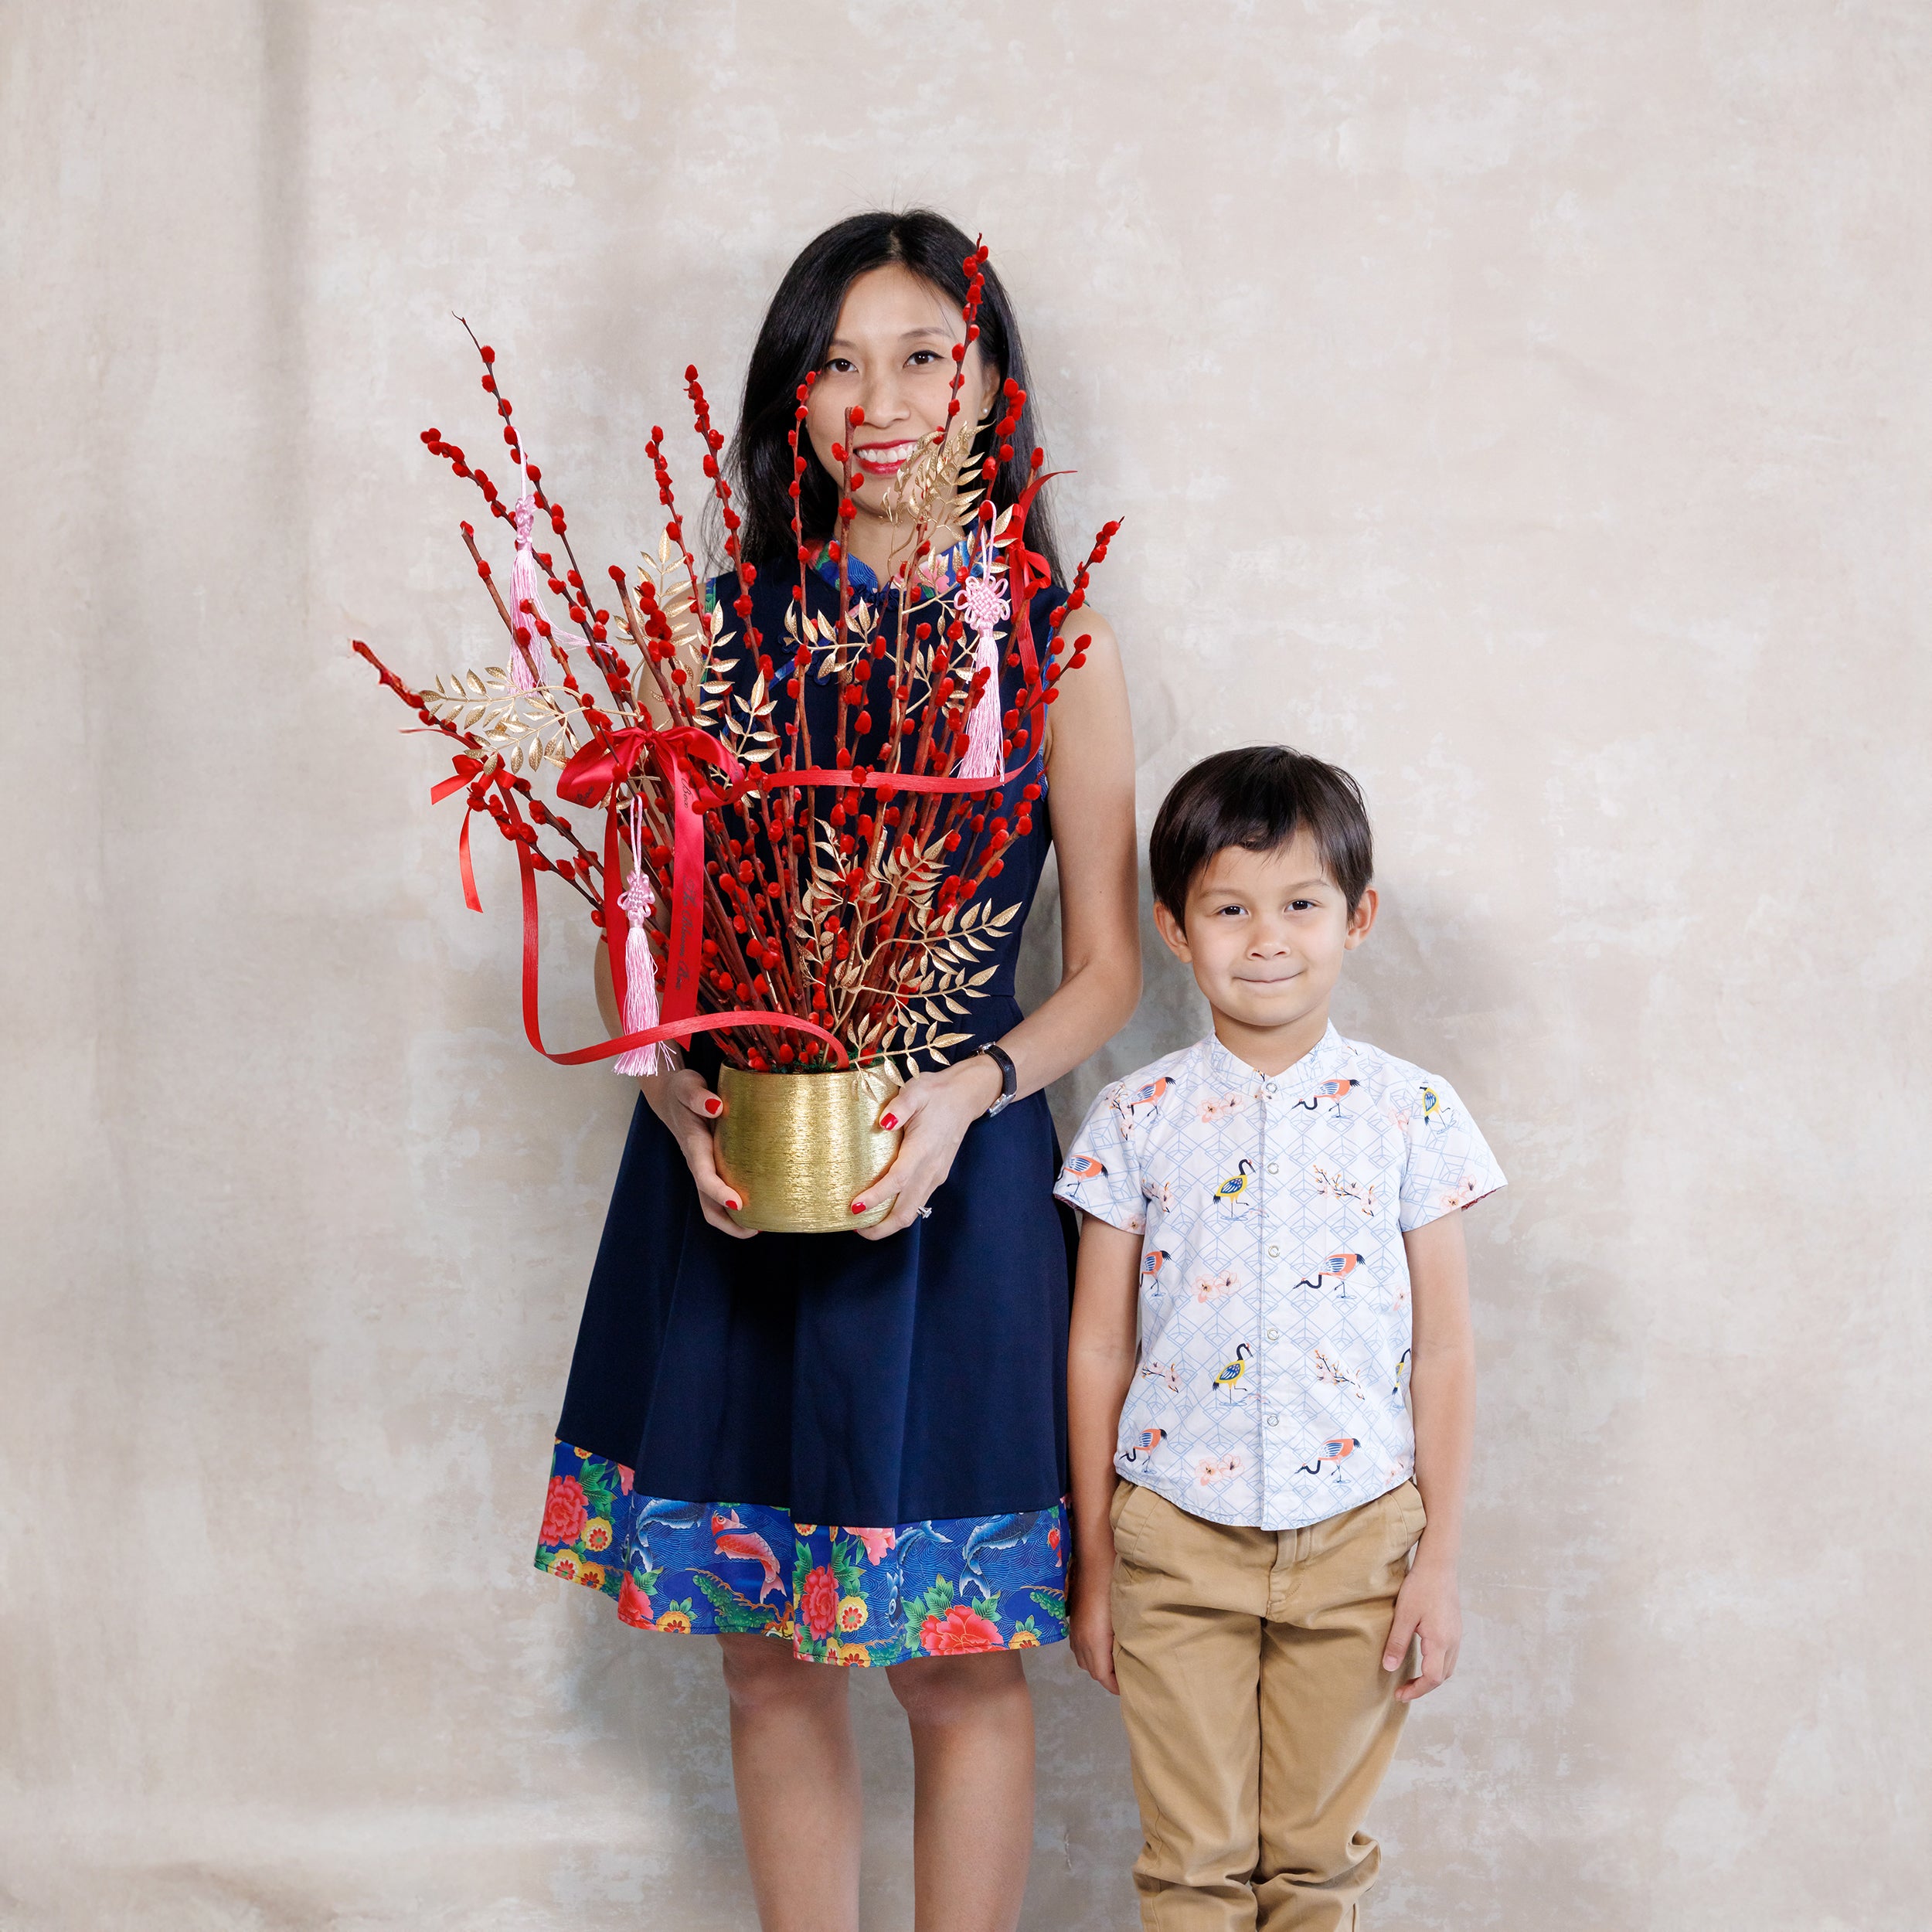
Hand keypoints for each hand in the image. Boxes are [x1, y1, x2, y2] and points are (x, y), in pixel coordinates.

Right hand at [641, 1065, 754, 1239]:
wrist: (670, 1094)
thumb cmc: (682, 1090)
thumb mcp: (688, 1086)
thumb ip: (698, 1096)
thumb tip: (716, 1106)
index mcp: (694, 1146)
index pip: (704, 1175)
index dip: (719, 1192)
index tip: (738, 1203)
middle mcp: (698, 1162)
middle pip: (707, 1203)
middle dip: (728, 1222)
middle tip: (756, 1229)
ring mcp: (703, 1167)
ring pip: (712, 1203)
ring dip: (732, 1220)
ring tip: (761, 1225)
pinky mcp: (711, 1165)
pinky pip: (720, 1191)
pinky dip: (735, 1205)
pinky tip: (758, 1204)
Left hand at [849, 1053, 1003, 1238]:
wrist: (964, 1097)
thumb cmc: (936, 1093)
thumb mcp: (916, 1091)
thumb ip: (900, 1106)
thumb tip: (883, 1123)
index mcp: (923, 1149)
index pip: (898, 1181)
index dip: (876, 1197)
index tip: (854, 1207)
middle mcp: (930, 1169)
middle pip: (905, 1211)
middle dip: (880, 1227)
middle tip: (852, 1226)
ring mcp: (935, 1176)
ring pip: (912, 1212)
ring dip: (888, 1224)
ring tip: (862, 1224)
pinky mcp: (936, 1177)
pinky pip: (916, 1203)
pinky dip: (897, 1213)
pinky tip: (881, 1208)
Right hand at [1067, 1542, 1118, 1694]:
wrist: (1094, 1560)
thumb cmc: (1112, 1586)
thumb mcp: (1122, 1618)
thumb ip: (1123, 1643)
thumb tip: (1130, 1659)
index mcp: (1094, 1641)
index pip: (1102, 1676)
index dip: (1116, 1686)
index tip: (1130, 1687)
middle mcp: (1080, 1640)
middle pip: (1092, 1671)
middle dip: (1108, 1678)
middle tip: (1126, 1676)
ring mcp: (1074, 1631)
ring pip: (1084, 1660)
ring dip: (1098, 1666)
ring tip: (1116, 1663)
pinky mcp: (1073, 1622)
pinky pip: (1079, 1648)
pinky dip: (1090, 1654)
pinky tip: (1103, 1647)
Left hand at [1383, 1551, 1460, 1701]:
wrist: (1439, 1565)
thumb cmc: (1420, 1587)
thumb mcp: (1404, 1615)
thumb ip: (1397, 1643)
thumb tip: (1389, 1668)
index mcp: (1440, 1641)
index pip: (1432, 1678)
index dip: (1416, 1690)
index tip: (1399, 1694)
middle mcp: (1452, 1642)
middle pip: (1442, 1677)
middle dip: (1423, 1687)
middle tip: (1402, 1690)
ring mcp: (1456, 1635)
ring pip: (1448, 1667)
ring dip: (1431, 1678)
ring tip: (1412, 1679)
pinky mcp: (1455, 1628)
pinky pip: (1449, 1656)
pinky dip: (1437, 1665)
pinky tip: (1423, 1660)